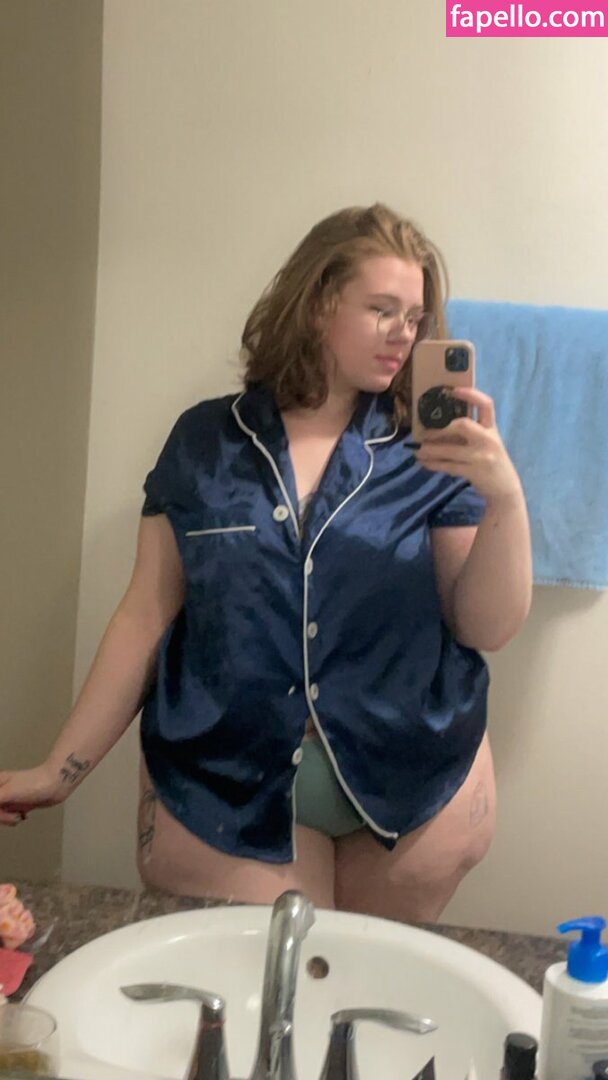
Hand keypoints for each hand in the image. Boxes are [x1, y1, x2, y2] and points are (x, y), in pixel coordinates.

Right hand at [0, 763, 67, 825]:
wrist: (57, 784)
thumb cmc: (33, 784)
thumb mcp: (7, 793)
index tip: (4, 809)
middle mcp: (0, 790)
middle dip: (1, 816)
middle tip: (13, 814)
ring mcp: (9, 798)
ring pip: (0, 815)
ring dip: (8, 818)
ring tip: (19, 815)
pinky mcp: (18, 804)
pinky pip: (9, 816)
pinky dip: (14, 819)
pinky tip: (23, 815)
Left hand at [415, 387, 522, 503]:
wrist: (505, 489)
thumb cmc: (491, 462)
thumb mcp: (487, 443)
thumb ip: (471, 433)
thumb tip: (439, 428)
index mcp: (492, 429)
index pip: (487, 404)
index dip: (471, 394)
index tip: (453, 390)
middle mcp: (488, 440)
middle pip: (463, 425)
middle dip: (441, 429)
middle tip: (425, 434)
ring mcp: (481, 457)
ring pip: (450, 450)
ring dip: (430, 450)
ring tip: (417, 451)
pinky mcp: (474, 472)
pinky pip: (448, 466)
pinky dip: (433, 464)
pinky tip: (423, 463)